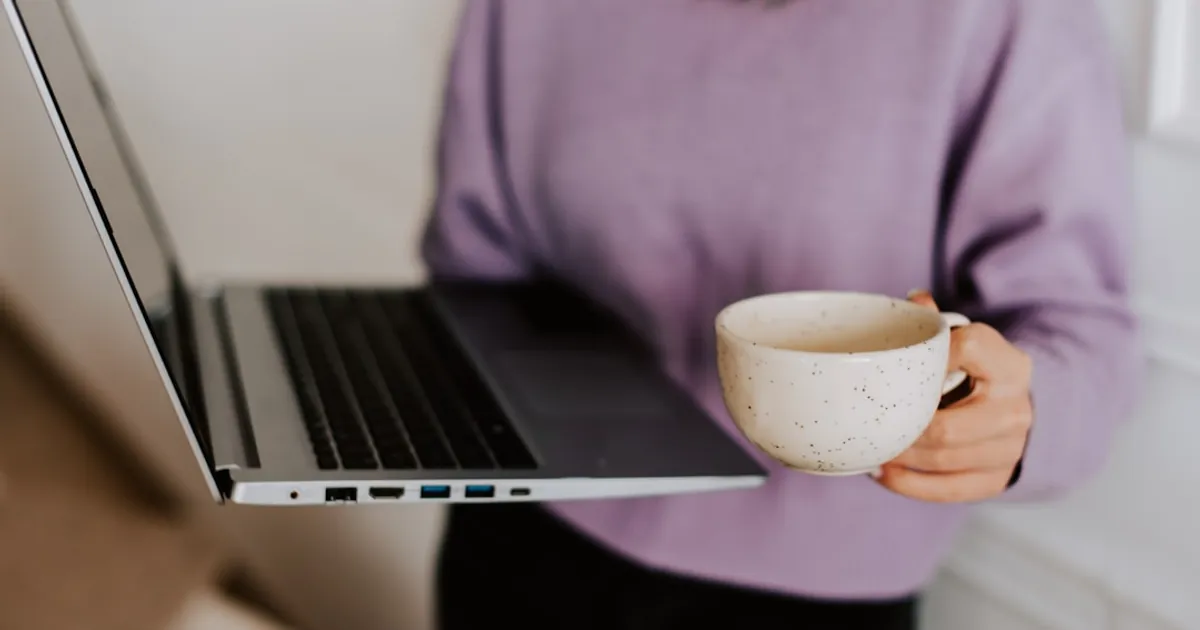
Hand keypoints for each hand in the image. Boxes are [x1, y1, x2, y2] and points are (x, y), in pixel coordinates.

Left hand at [873, 291, 1032, 502]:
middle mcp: (1016, 409)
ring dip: (900, 458)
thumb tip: (913, 299)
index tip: (897, 362)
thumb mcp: (970, 343)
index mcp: (1010, 365)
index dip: (930, 355)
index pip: (969, 347)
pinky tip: (884, 473)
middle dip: (903, 429)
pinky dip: (909, 484)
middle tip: (869, 423)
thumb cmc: (981, 372)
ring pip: (944, 460)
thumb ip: (940, 326)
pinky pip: (948, 489)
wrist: (1026, 409)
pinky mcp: (997, 479)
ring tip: (870, 447)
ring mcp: (1010, 449)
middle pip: (947, 427)